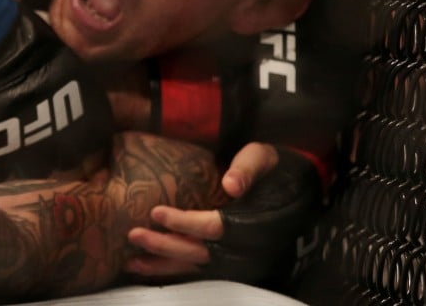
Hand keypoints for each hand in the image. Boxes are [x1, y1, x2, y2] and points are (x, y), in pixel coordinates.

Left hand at [125, 143, 278, 277]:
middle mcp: (246, 247)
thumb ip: (247, 168)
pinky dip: (174, 269)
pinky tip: (150, 267)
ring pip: (197, 266)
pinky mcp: (230, 260)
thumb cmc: (274, 168)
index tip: (156, 213)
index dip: (185, 223)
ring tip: (132, 261)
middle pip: (200, 252)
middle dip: (165, 246)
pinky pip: (200, 269)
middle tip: (134, 234)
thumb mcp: (263, 157)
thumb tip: (230, 184)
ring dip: (164, 265)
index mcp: (254, 222)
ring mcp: (238, 258)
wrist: (293, 188)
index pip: (215, 228)